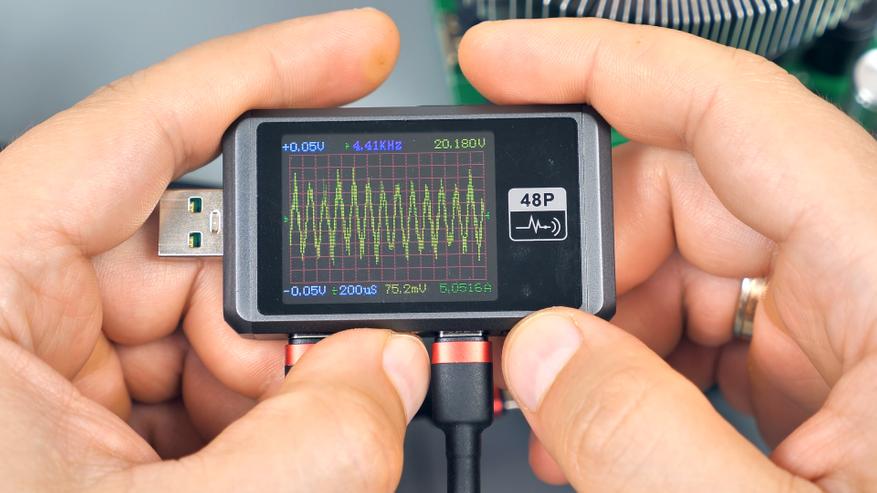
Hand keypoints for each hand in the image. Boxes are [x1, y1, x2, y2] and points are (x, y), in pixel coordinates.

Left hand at [0, 9, 428, 491]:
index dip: (264, 75)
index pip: (136, 131)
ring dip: (276, 378)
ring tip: (288, 442)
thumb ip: (306, 445)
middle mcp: (10, 318)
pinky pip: (192, 380)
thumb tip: (390, 369)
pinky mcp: (81, 422)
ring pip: (207, 323)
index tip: (356, 53)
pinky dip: (251, 412)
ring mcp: (49, 372)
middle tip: (348, 354)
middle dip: (286, 304)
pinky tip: (262, 452)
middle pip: (193, 246)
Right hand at [459, 19, 876, 490]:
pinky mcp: (825, 381)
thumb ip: (644, 442)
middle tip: (516, 326)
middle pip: (686, 195)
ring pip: (685, 268)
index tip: (497, 62)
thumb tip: (541, 353)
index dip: (596, 65)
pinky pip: (706, 331)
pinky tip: (604, 420)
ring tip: (556, 400)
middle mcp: (873, 282)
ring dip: (601, 324)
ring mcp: (847, 331)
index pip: (726, 110)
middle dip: (579, 254)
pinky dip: (638, 364)